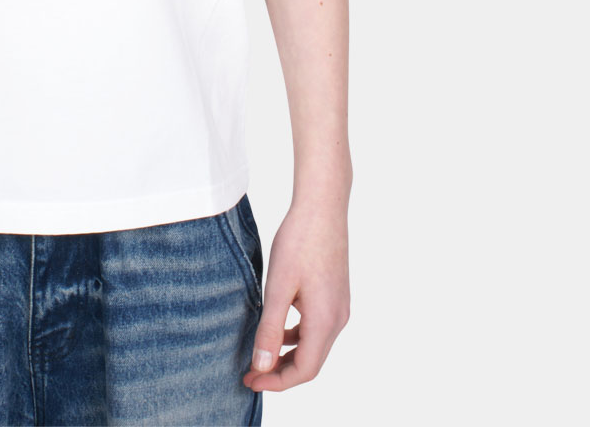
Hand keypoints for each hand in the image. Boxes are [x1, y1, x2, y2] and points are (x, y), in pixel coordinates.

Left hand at [242, 197, 350, 391]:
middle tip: (250, 373)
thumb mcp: (278, 286)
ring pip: (314, 346)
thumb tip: (262, 365)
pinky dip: (296, 336)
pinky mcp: (335, 296)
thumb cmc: (299, 242)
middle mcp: (338, 319)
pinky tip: (276, 326)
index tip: (249, 380)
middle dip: (280, 372)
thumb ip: (270, 328)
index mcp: (325, 321)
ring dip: (288, 355)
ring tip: (259, 353)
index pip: (304, 370)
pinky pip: (316, 328)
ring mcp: (339, 307)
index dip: (276, 381)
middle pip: (311, 362)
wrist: (322, 208)